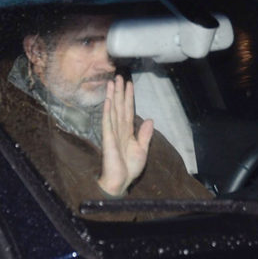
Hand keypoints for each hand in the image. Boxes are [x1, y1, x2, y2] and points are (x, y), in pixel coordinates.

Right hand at [96, 75, 153, 196]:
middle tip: (119, 76)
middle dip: (120, 92)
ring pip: (113, 110)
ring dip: (112, 96)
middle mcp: (119, 130)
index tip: (129, 84)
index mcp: (127, 132)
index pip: (128, 111)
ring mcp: (112, 133)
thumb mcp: (142, 150)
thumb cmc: (129, 168)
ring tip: (112, 82)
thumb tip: (150, 120)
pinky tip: (107, 100)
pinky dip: (107, 111)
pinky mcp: (108, 139)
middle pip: (119, 106)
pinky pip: (107, 122)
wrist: (120, 181)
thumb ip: (144, 135)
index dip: (129, 97)